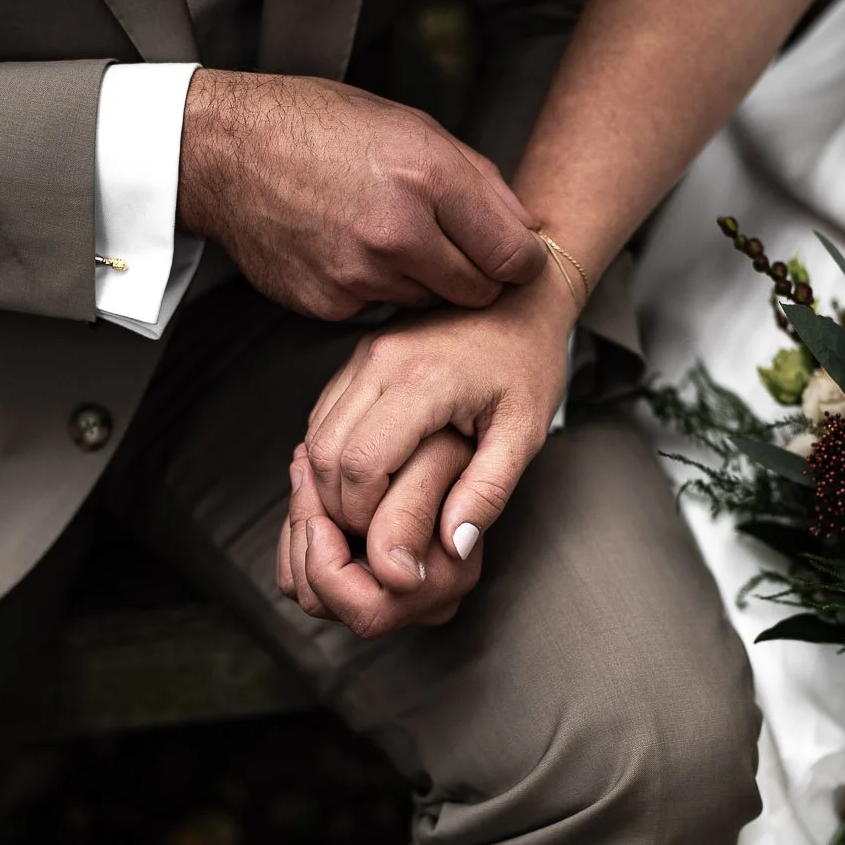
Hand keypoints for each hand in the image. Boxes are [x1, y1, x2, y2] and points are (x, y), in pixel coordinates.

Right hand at [177, 69, 544, 319]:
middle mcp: (397, 231)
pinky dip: (375, 289)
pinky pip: (379, 310)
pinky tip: (349, 249)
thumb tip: (525, 226)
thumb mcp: (409, 125)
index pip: (513, 256)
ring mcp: (360, 275)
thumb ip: (478, 180)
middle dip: (476, 275)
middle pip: (478, 291)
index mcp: (427, 176)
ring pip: (428, 303)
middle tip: (453, 247)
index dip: (521, 261)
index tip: (515, 258)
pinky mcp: (330, 304)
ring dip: (423, 280)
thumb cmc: (314, 128)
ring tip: (387, 236)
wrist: (225, 152)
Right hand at [290, 275, 577, 635]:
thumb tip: (455, 547)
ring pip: (315, 435)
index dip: (363, 514)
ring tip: (371, 507)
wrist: (521, 297)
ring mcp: (364, 353)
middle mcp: (381, 361)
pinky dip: (332, 453)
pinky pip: (323, 414)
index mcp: (424, 382)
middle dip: (339, 505)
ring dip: (330, 481)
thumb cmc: (529, 362)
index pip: (361, 465)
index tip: (387, 537)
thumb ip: (487, 492)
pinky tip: (367, 474)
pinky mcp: (358, 354)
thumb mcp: (524, 434)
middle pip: (325, 453)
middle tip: (373, 532)